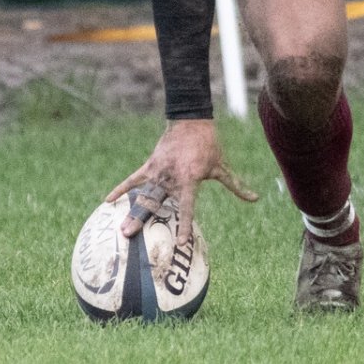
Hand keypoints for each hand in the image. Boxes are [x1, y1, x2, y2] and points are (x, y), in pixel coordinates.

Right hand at [106, 118, 257, 245]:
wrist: (191, 121)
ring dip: (131, 212)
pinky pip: (133, 180)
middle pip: (154, 203)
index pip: (187, 208)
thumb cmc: (209, 146)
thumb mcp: (222, 167)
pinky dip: (121, 189)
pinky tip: (108, 201)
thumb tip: (255, 199)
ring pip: (142, 196)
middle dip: (142, 220)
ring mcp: (158, 172)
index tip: (181, 242)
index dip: (185, 225)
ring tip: (121, 229)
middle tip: (128, 235)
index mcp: (189, 180)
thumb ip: (235, 186)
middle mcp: (170, 178)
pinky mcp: (150, 166)